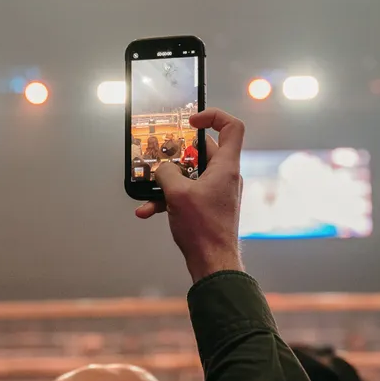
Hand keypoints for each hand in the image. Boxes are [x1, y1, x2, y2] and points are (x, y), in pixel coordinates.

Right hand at [135, 108, 244, 282]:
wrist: (213, 263)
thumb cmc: (204, 230)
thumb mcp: (177, 194)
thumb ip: (167, 173)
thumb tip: (163, 168)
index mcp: (226, 167)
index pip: (232, 127)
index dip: (213, 117)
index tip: (191, 121)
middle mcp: (225, 176)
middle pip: (202, 151)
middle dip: (177, 154)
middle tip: (161, 155)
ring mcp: (217, 192)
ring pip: (190, 175)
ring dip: (167, 181)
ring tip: (149, 187)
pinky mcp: (208, 206)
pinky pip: (187, 194)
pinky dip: (168, 199)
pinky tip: (147, 210)